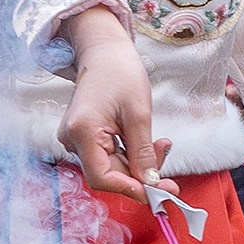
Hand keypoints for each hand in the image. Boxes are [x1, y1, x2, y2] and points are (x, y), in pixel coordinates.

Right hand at [57, 5, 176, 201]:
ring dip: (137, 164)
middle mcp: (72, 139)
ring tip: (162, 146)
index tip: (158, 192)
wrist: (105, 51)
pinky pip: (108, 156)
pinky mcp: (85, 136)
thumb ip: (142, 151)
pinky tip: (149, 144)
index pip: (101, 177)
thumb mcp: (139, 113)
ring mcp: (76, 138)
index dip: (130, 189)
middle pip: (107, 174)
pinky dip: (130, 155)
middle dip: (139, 175)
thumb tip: (151, 183)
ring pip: (110, 167)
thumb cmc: (121, 73)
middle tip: (171, 176)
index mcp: (82, 131)